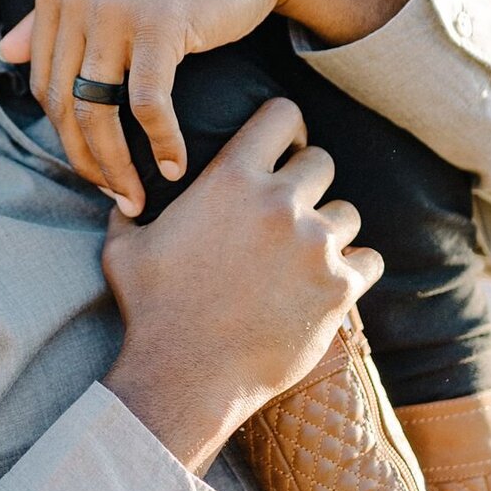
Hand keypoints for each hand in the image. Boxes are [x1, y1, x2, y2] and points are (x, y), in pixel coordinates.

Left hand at [0, 0, 417, 213]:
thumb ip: (54, 13)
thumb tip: (4, 51)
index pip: (43, 84)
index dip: (65, 137)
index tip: (95, 169)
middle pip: (64, 105)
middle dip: (87, 162)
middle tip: (116, 196)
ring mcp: (114, 10)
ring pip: (98, 113)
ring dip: (116, 166)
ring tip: (136, 197)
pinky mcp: (158, 24)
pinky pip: (146, 104)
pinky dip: (160, 143)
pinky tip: (174, 167)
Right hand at [99, 98, 381, 471]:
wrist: (184, 375)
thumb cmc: (151, 310)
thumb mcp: (125, 249)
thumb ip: (128, 213)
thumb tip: (120, 195)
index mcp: (230, 178)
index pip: (282, 115)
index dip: (287, 128)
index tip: (285, 148)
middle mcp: (278, 202)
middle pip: (321, 162)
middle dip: (307, 183)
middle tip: (290, 214)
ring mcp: (314, 244)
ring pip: (347, 214)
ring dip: (329, 231)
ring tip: (304, 258)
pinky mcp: (339, 287)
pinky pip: (370, 260)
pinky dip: (354, 270)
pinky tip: (330, 284)